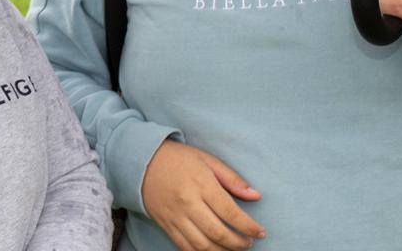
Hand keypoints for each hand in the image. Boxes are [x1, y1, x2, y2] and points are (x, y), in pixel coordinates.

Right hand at [141, 140, 264, 250]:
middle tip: (248, 242)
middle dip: (239, 243)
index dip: (249, 226)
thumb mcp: (207, 160)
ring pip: (202, 245)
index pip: (230, 213)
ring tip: (233, 248)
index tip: (260, 232)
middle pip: (218, 233)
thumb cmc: (179, 159)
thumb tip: (256, 196)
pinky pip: (185, 247)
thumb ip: (232, 179)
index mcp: (201, 184)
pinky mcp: (166, 225)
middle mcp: (188, 203)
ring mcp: (175, 216)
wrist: (142, 161)